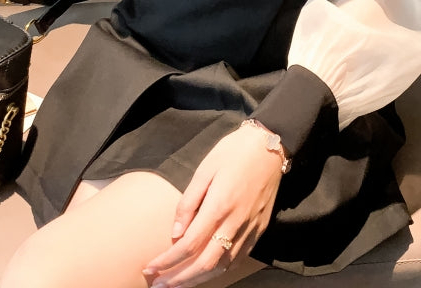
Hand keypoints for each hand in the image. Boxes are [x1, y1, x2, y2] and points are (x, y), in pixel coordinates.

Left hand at [143, 125, 285, 287]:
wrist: (269, 146)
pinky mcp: (259, 229)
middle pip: (205, 263)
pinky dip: (219, 270)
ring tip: (178, 283)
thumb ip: (189, 201)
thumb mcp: (205, 168)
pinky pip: (238, 259)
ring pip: (222, 266)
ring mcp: (250, 228)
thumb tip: (176, 232)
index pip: (189, 245)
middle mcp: (235, 223)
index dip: (167, 261)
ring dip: (197, 279)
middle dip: (179, 279)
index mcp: (219, 206)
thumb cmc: (233, 152)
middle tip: (159, 284)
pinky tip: (207, 271)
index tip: (150, 268)